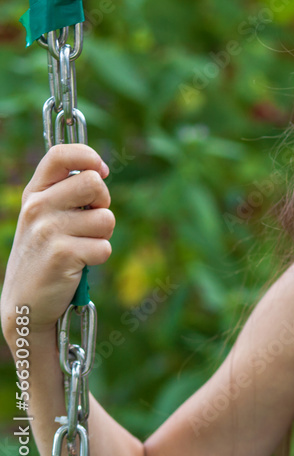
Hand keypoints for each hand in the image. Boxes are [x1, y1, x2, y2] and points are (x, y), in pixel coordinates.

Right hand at [1, 144, 112, 336]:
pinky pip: (104, 247)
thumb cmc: (45, 254)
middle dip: (103, 204)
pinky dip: (98, 257)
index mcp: (34, 193)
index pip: (60, 154)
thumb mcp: (46, 217)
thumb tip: (100, 170)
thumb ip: (67, 192)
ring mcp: (48, 230)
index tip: (101, 170)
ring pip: (106, 218)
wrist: (26, 301)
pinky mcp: (62, 254)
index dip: (88, 156)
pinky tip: (78, 264)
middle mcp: (37, 206)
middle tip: (89, 223)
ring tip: (80, 247)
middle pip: (95, 183)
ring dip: (102, 236)